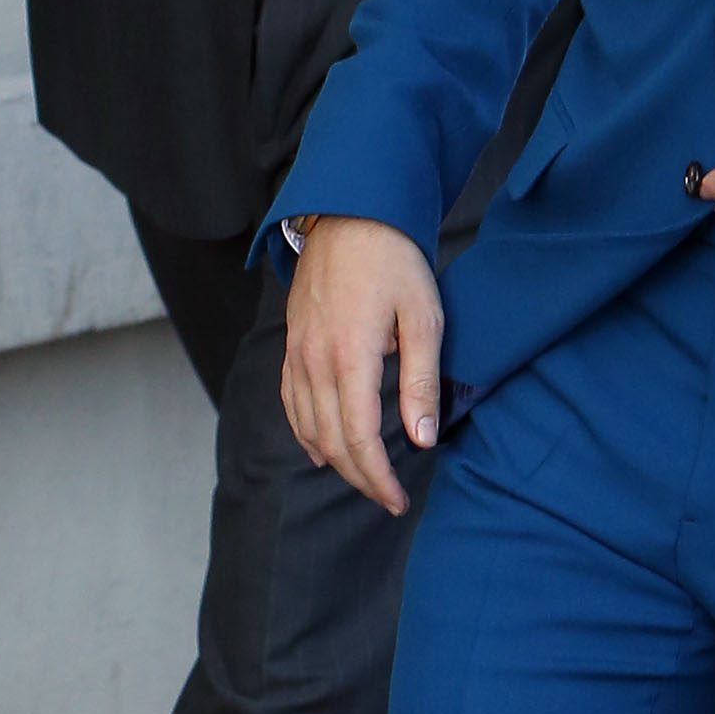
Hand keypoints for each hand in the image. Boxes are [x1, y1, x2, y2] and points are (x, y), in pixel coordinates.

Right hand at [280, 217, 442, 513]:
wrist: (350, 214)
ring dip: (334, 460)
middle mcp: (314, 361)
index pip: (359, 438)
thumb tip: (422, 438)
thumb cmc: (395, 260)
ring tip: (363, 479)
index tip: (397, 500)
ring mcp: (297, 353)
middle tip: (387, 498)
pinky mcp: (292, 344)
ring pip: (307, 427)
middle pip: (331, 441)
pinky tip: (320, 448)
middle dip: (359, 477)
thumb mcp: (423, 317)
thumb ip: (420, 381)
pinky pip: (291, 402)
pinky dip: (306, 433)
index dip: (378, 477)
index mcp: (350, 357)